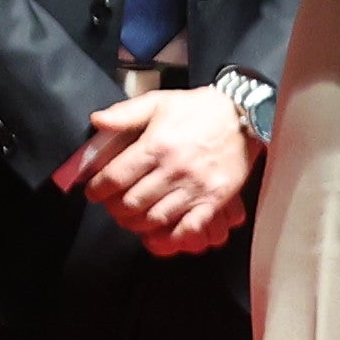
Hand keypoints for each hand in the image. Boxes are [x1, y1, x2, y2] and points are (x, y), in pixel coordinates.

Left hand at [57, 86, 256, 254]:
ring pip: (155, 219)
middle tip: (112, 204)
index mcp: (157, 145)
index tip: (94, 191)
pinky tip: (158, 236)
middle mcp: (174, 169)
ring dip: (136, 223)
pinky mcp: (214, 200)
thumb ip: (125, 113)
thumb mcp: (159, 101)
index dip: (98, 189)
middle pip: (132, 203)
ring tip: (131, 217)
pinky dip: (170, 238)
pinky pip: (188, 228)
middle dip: (114, 208)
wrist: (245, 115)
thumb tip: (96, 121)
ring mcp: (196, 187)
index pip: (116, 178)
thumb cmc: (200, 109)